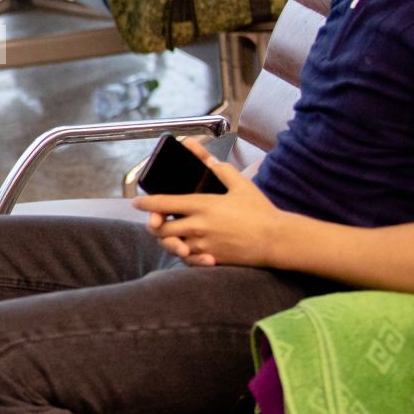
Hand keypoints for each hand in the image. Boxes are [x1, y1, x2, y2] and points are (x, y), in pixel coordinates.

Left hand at [130, 137, 284, 267]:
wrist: (277, 240)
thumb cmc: (260, 211)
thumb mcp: (240, 184)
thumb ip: (218, 168)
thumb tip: (202, 154)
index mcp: (203, 205)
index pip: (163, 204)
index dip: (146, 203)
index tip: (137, 202)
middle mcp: (199, 226)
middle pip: (161, 229)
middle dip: (154, 225)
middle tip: (156, 221)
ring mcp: (204, 245)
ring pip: (171, 245)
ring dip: (168, 240)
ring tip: (172, 234)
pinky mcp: (211, 259)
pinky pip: (187, 259)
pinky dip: (184, 253)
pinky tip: (188, 247)